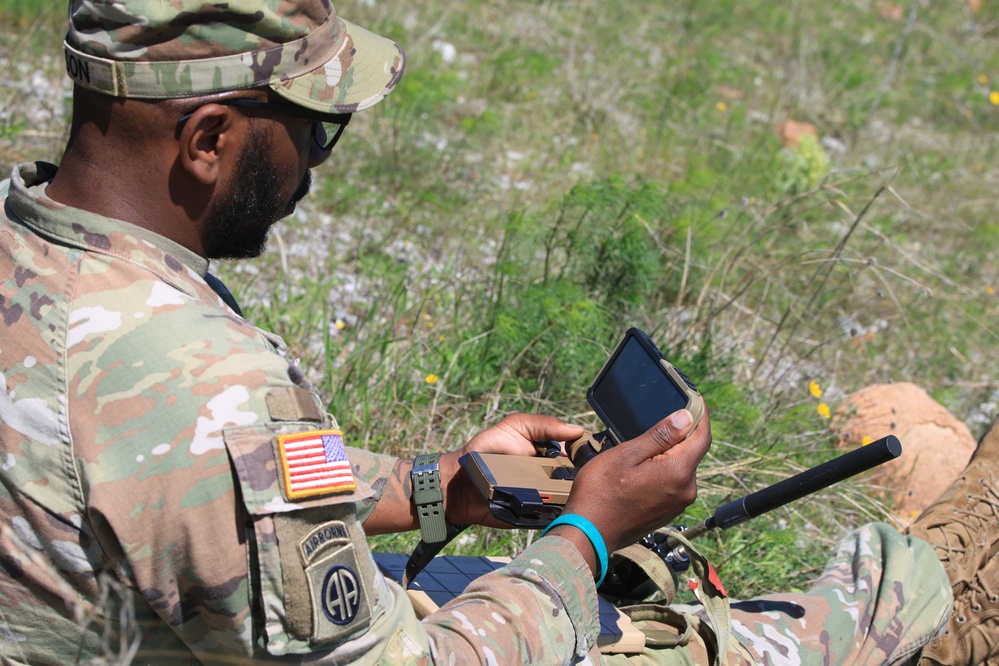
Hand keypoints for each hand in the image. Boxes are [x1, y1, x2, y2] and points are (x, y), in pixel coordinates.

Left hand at [439, 413, 584, 526]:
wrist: (463, 482)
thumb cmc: (487, 448)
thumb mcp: (515, 426)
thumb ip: (543, 425)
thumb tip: (577, 430)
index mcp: (550, 453)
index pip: (578, 454)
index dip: (586, 453)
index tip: (589, 452)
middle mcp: (552, 475)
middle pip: (579, 477)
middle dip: (583, 474)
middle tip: (581, 472)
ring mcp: (546, 496)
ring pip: (571, 497)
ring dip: (575, 494)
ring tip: (572, 489)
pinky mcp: (537, 515)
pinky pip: (555, 515)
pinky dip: (561, 511)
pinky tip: (564, 505)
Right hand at [552, 403, 710, 566]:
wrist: (589, 533)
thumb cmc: (601, 492)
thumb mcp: (627, 454)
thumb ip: (660, 436)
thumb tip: (687, 417)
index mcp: (678, 472)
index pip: (702, 437)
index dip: (700, 416)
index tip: (694, 399)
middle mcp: (686, 490)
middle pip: (692, 452)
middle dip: (681, 434)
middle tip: (660, 418)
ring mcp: (677, 504)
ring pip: (681, 468)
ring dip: (669, 453)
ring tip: (644, 445)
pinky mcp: (668, 512)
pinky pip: (673, 483)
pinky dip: (664, 470)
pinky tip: (642, 467)